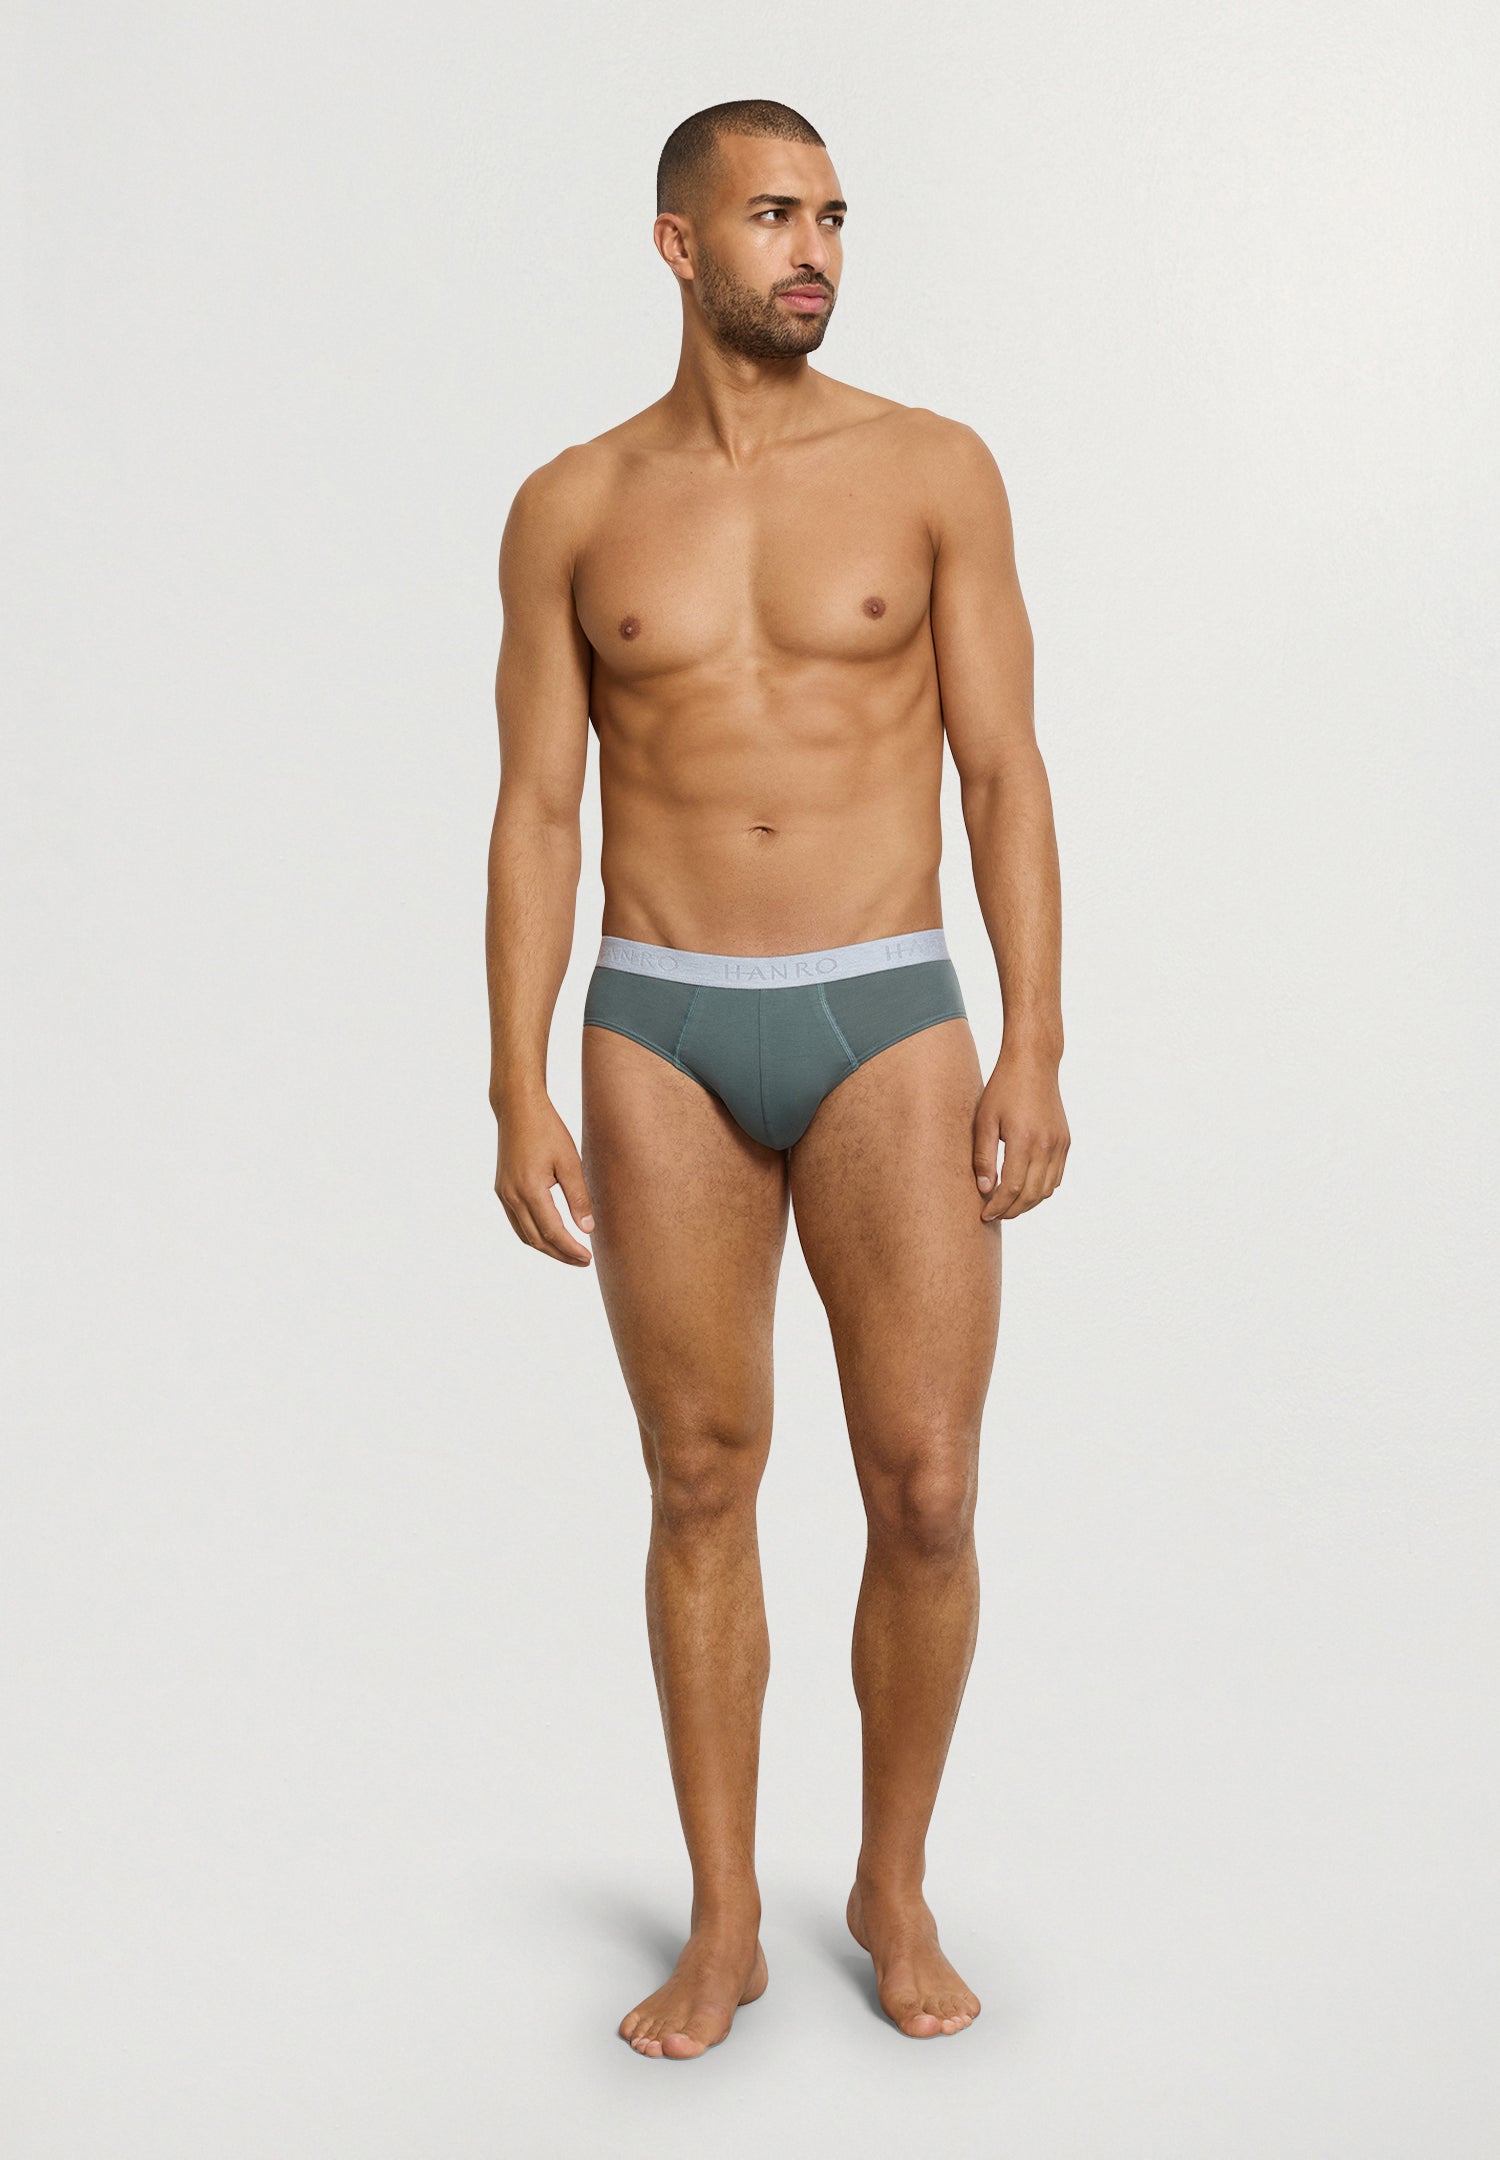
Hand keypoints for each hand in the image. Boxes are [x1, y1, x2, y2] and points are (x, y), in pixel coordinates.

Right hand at [494, 1096, 595, 1264]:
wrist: (518, 1109)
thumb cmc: (548, 1130)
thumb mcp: (570, 1162)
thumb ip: (578, 1197)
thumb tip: (587, 1229)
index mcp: (530, 1189)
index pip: (553, 1232)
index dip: (571, 1249)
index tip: (588, 1258)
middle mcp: (512, 1196)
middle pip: (537, 1240)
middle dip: (560, 1254)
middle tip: (582, 1262)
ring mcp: (503, 1194)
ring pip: (524, 1234)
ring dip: (546, 1247)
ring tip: (568, 1252)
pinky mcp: (501, 1190)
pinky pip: (517, 1222)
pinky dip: (533, 1234)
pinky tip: (549, 1235)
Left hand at [972, 1047, 1069, 1221]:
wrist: (1033, 1064)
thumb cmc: (1003, 1088)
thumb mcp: (985, 1120)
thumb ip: (984, 1157)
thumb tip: (984, 1190)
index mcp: (1024, 1140)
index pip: (1012, 1189)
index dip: (997, 1206)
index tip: (984, 1214)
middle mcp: (1046, 1146)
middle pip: (1031, 1195)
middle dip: (1012, 1211)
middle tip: (994, 1215)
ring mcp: (1059, 1144)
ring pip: (1047, 1190)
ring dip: (1028, 1203)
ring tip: (1007, 1205)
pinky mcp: (1065, 1141)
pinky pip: (1056, 1176)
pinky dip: (1041, 1189)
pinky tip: (1025, 1189)